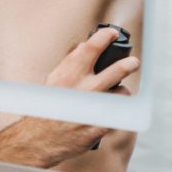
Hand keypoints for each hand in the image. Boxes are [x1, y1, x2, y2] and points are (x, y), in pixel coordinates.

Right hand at [34, 27, 139, 160]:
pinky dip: (117, 110)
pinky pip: (119, 113)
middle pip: (117, 69)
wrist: (39, 138)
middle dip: (129, 64)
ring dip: (123, 91)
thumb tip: (86, 48)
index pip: (92, 47)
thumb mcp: (54, 81)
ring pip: (122, 92)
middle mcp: (83, 88)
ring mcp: (93, 107)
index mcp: (69, 74)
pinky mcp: (101, 125)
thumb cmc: (46, 108)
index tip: (112, 34)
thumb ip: (70, 66)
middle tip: (133, 62)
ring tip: (119, 92)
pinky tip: (111, 111)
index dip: (105, 37)